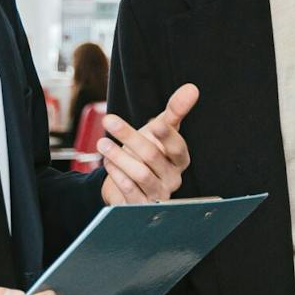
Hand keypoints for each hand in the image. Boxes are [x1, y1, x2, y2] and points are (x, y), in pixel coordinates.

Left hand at [100, 83, 198, 205]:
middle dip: (130, 136)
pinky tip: (107, 162)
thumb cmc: (150, 152)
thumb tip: (191, 88)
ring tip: (102, 143)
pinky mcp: (141, 206)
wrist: (132, 182)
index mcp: (180, 159)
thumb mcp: (161, 129)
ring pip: (141, 174)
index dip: (167, 136)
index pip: (178, 148)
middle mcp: (173, 178)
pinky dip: (116, 174)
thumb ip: (176, 110)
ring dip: (119, 157)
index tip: (154, 123)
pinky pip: (130, 191)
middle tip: (109, 120)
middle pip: (153, 156)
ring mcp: (158, 194)